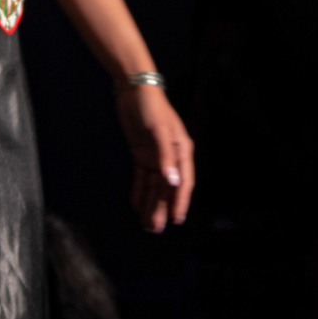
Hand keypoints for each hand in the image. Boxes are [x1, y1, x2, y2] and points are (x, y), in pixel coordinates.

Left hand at [116, 84, 193, 231]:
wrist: (134, 89)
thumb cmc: (151, 106)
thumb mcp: (159, 130)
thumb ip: (165, 156)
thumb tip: (173, 181)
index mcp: (182, 150)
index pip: (183, 182)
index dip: (180, 201)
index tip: (176, 219)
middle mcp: (170, 156)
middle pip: (167, 188)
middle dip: (161, 208)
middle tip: (155, 229)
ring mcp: (155, 156)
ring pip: (154, 186)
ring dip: (150, 204)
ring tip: (146, 224)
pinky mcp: (141, 153)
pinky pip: (141, 177)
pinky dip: (139, 191)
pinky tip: (136, 206)